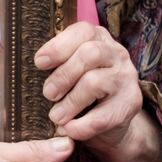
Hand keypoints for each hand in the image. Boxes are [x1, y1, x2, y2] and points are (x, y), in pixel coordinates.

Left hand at [35, 23, 144, 149]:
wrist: (112, 121)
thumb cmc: (82, 90)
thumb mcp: (71, 71)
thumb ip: (57, 65)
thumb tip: (29, 68)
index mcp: (99, 39)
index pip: (83, 31)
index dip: (59, 46)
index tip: (39, 62)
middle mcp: (117, 54)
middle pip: (90, 54)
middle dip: (63, 75)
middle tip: (48, 93)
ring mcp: (126, 78)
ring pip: (95, 82)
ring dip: (71, 102)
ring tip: (56, 116)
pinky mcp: (131, 104)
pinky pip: (103, 115)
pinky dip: (82, 125)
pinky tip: (68, 129)